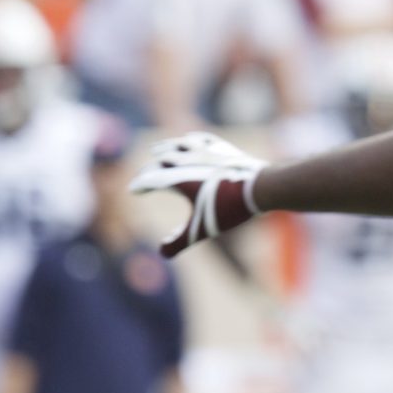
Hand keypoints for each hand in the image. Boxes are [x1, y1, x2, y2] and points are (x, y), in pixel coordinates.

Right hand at [128, 132, 268, 257]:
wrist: (259, 186)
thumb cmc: (228, 207)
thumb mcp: (203, 228)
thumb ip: (180, 241)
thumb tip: (162, 253)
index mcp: (177, 177)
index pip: (151, 180)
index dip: (141, 186)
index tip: (133, 190)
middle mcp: (185, 159)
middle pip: (160, 162)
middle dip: (149, 170)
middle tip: (143, 177)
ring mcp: (203, 150)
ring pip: (177, 146)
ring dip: (165, 149)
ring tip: (158, 152)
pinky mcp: (220, 146)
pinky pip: (199, 139)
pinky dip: (189, 141)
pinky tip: (188, 140)